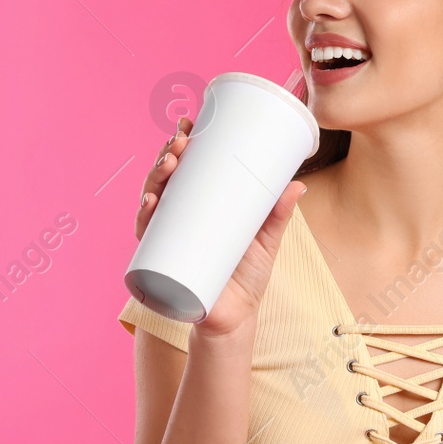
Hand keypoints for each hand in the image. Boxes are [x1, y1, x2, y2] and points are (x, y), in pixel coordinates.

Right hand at [135, 116, 306, 339]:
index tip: (186, 124)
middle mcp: (178, 218)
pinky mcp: (164, 261)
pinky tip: (149, 206)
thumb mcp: (266, 240)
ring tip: (169, 167)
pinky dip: (144, 220)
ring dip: (154, 179)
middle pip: (165, 179)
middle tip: (179, 144)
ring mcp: (168, 238)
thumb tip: (298, 186)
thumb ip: (279, 214)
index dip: (180, 144)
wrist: (235, 319)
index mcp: (200, 205)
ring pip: (152, 201)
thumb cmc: (248, 277)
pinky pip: (147, 239)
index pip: (185, 168)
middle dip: (166, 156)